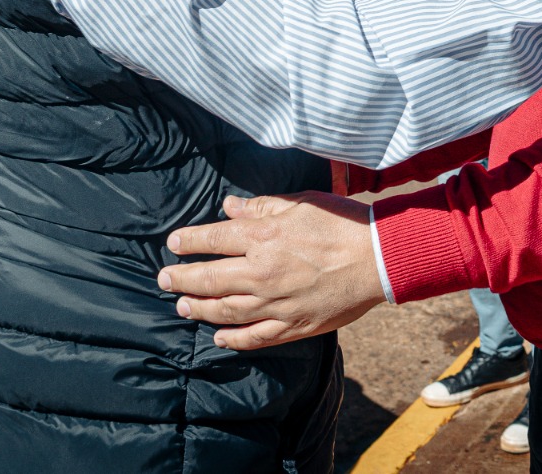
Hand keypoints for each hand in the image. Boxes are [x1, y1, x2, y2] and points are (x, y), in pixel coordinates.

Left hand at [159, 193, 383, 350]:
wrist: (378, 258)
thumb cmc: (342, 223)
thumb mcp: (301, 203)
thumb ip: (262, 206)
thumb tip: (229, 207)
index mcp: (263, 238)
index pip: (212, 239)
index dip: (188, 241)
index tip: (174, 243)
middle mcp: (262, 272)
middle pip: (209, 279)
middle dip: (180, 279)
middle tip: (163, 280)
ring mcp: (276, 303)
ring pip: (225, 311)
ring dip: (198, 309)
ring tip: (182, 306)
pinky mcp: (292, 325)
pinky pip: (254, 337)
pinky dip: (232, 339)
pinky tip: (218, 337)